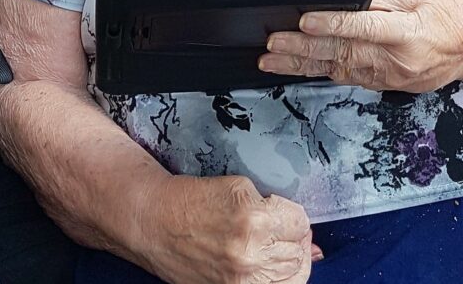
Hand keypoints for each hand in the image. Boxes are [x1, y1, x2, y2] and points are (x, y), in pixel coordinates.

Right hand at [140, 173, 319, 283]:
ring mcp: (241, 279)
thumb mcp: (239, 188)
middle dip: (294, 238)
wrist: (155, 223)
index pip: (300, 223)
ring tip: (278, 247)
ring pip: (292, 276)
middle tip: (283, 230)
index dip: (295, 215)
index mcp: (254, 218)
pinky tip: (271, 265)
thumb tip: (307, 233)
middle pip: (298, 251)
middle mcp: (250, 253)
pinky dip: (279, 278)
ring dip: (289, 259)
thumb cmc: (191, 200)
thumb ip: (274, 207)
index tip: (287, 213)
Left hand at [259, 0, 462, 92]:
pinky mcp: (384, 86)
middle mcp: (398, 62)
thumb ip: (378, 1)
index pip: (365, 28)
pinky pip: (346, 78)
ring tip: (271, 60)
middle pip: (343, 54)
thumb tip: (343, 0)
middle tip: (274, 42)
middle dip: (303, 48)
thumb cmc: (445, 14)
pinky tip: (294, 68)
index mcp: (410, 34)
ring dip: (301, 65)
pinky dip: (318, 72)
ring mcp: (390, 78)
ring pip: (338, 70)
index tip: (306, 21)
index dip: (333, 25)